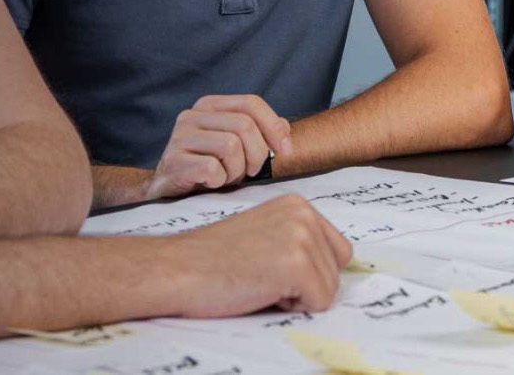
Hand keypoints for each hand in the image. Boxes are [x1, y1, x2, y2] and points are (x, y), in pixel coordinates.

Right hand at [145, 95, 292, 200]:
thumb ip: (261, 132)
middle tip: (252, 171)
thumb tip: (285, 128)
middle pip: (244, 125)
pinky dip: (219, 180)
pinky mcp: (172, 160)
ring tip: (227, 176)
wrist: (170, 191)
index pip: (251, 103)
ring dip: (236, 169)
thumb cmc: (209, 166)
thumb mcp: (238, 145)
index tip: (285, 150)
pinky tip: (210, 183)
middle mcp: (191, 115)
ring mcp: (179, 137)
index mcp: (209, 105)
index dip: (273, 126)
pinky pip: (212, 168)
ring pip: (230, 146)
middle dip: (257, 153)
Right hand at [165, 195, 351, 316]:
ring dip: (297, 296)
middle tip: (264, 278)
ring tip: (259, 282)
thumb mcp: (264, 232)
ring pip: (330, 288)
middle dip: (307, 284)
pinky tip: (261, 292)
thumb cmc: (211, 259)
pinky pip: (320, 302)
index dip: (310, 270)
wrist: (176, 268)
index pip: (337, 249)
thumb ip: (296, 238)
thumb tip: (330, 265)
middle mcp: (304, 214)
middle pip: (337, 268)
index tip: (273, 269)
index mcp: (298, 204)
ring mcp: (302, 237)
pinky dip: (293, 309)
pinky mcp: (296, 265)